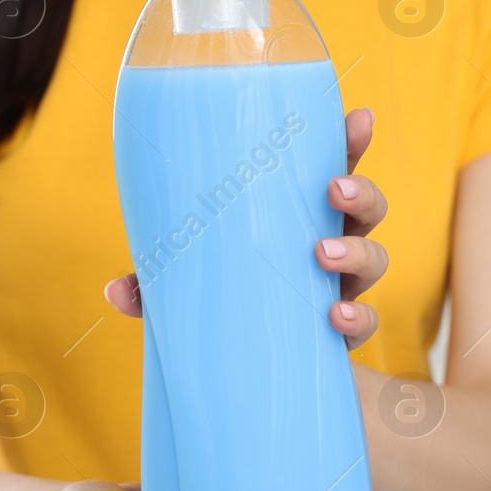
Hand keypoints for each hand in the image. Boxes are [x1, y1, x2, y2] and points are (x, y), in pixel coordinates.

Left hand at [105, 107, 388, 349]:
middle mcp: (330, 244)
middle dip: (360, 191)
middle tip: (333, 190)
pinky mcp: (342, 334)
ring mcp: (341, 288)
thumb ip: (155, 285)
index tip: (358, 118)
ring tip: (322, 255)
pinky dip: (356, 319)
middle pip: (367, 207)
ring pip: (375, 258)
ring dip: (355, 252)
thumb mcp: (187, 285)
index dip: (350, 140)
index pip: (333, 167)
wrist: (250, 373)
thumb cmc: (223, 304)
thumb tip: (115, 291)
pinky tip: (335, 317)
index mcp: (297, 215)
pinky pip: (365, 322)